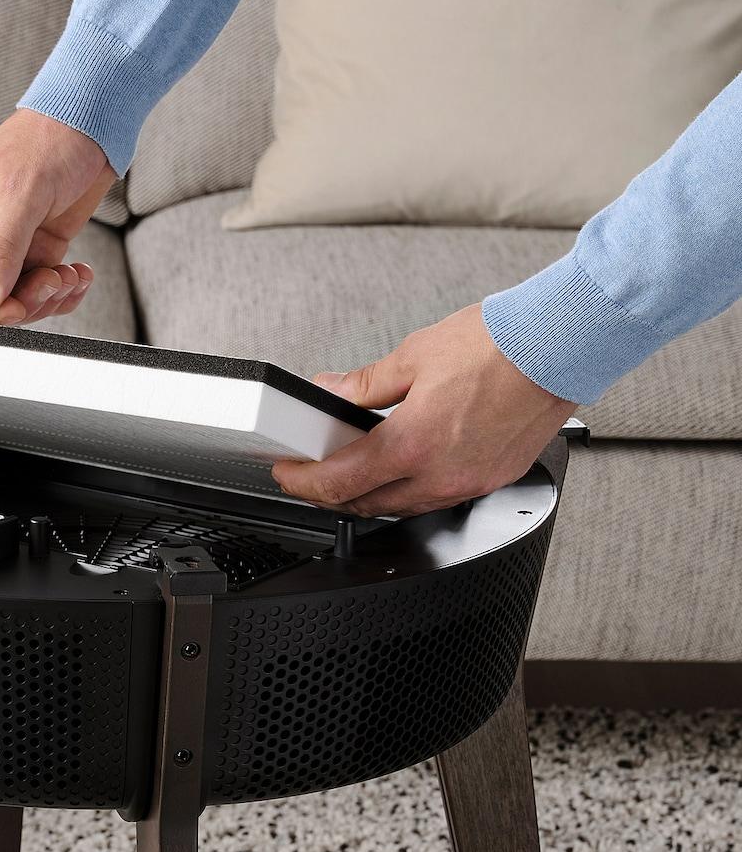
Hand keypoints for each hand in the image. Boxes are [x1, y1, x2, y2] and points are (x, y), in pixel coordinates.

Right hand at [0, 109, 113, 324]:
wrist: (90, 119)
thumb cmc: (50, 137)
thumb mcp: (23, 192)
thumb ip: (0, 251)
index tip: (11, 307)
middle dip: (20, 303)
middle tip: (50, 282)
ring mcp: (8, 245)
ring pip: (15, 300)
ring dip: (46, 298)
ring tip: (69, 275)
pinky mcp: (37, 249)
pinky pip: (41, 290)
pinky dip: (63, 291)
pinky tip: (78, 272)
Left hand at [271, 304, 575, 515]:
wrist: (563, 343)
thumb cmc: (503, 345)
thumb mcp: (414, 356)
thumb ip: (364, 384)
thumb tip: (331, 392)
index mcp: (413, 445)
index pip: (339, 482)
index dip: (302, 483)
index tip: (287, 474)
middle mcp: (441, 475)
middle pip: (367, 504)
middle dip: (331, 495)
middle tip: (310, 476)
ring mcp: (468, 482)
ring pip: (403, 507)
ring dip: (371, 497)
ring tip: (351, 474)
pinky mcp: (492, 479)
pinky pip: (437, 498)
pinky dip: (410, 491)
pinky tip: (404, 471)